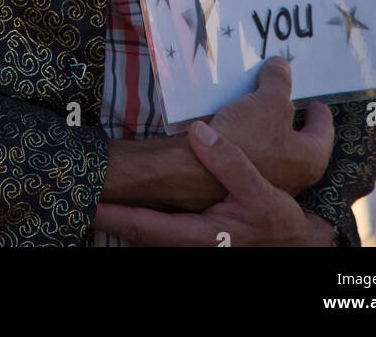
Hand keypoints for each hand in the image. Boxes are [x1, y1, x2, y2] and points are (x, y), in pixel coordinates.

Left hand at [94, 121, 337, 246]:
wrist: (294, 240)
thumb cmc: (277, 220)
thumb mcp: (261, 193)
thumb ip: (231, 164)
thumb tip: (200, 133)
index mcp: (199, 236)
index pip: (145, 227)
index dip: (115, 215)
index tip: (89, 202)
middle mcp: (188, 242)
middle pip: (138, 231)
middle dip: (111, 213)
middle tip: (82, 192)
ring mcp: (189, 238)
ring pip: (147, 227)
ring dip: (124, 211)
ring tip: (99, 191)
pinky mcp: (194, 230)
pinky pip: (160, 221)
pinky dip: (143, 210)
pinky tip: (135, 194)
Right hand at [98, 56, 333, 212]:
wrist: (196, 170)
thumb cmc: (245, 138)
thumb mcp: (268, 100)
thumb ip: (279, 81)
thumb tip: (283, 65)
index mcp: (308, 159)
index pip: (323, 131)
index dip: (319, 113)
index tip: (316, 103)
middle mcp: (291, 176)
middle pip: (295, 139)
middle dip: (288, 115)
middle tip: (282, 94)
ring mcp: (265, 180)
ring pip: (270, 145)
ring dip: (264, 123)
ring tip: (256, 99)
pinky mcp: (239, 180)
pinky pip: (248, 151)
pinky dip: (246, 133)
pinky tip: (235, 114)